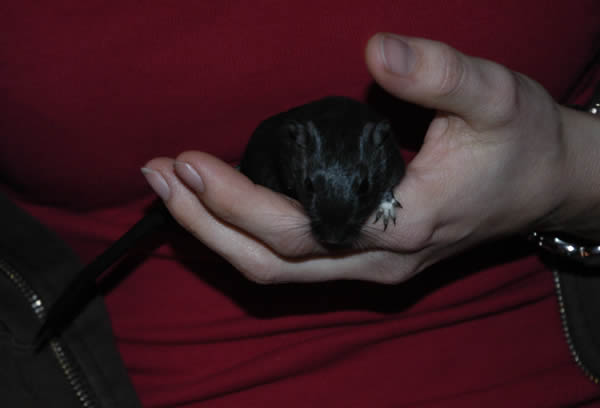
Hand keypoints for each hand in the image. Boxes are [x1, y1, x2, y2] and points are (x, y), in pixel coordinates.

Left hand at [142, 33, 597, 283]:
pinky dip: (246, 241)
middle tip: (156, 177)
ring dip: (216, 238)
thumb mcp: (494, 96)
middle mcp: (377, 260)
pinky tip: (218, 211)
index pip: (297, 228)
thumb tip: (375, 48)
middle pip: (270, 264)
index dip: (233, 201)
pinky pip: (293, 265)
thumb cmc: (521, 144)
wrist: (544, 186)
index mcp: (402, 225)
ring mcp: (369, 269)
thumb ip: (438, 72)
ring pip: (277, 273)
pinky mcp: (366, 261)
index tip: (184, 160)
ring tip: (169, 195)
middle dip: (204, 224)